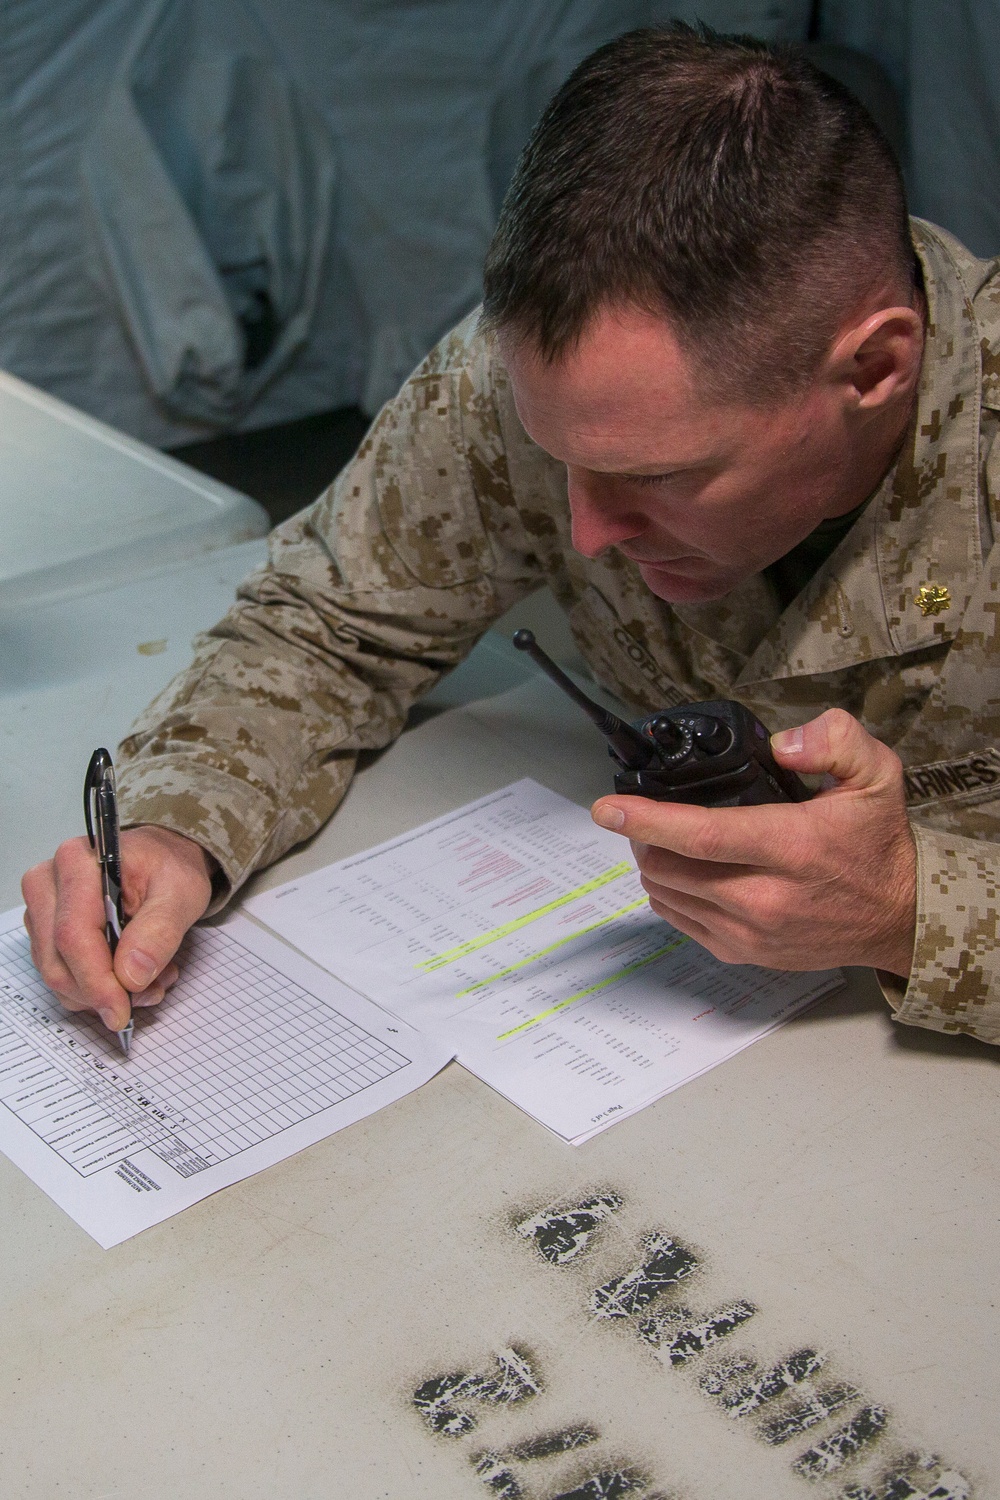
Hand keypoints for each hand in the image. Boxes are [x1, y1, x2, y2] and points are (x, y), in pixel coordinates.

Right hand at [21, 826, 215, 1032]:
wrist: (161, 862)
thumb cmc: (168, 869)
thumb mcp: (181, 893)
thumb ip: (159, 931)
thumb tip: (131, 976)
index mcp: (77, 863)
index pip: (73, 935)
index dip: (96, 981)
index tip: (122, 1010)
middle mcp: (48, 884)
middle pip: (57, 961)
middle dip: (101, 992)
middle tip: (149, 994)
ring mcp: (42, 910)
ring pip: (57, 974)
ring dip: (101, 993)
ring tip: (149, 979)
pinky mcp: (46, 932)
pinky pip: (62, 975)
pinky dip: (96, 988)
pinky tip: (131, 975)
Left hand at [591, 708, 916, 975]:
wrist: (898, 917)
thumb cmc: (877, 845)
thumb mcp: (876, 774)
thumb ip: (834, 740)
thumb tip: (783, 744)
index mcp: (790, 848)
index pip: (702, 834)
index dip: (647, 819)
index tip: (608, 809)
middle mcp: (765, 897)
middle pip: (670, 868)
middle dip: (644, 837)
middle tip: (643, 815)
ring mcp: (751, 933)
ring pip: (667, 896)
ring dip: (653, 865)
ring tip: (660, 840)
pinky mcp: (745, 953)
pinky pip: (681, 922)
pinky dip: (670, 895)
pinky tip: (681, 873)